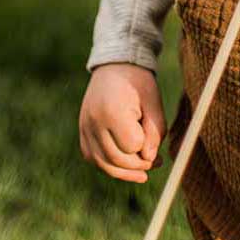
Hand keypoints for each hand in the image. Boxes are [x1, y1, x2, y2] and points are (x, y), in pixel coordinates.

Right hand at [79, 63, 166, 183]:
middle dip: (139, 165)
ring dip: (125, 172)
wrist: (115, 67)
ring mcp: (84, 128)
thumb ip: (155, 131)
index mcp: (112, 111)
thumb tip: (149, 159)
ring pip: (103, 164)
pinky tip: (125, 164)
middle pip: (116, 159)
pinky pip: (93, 158)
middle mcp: (94, 122)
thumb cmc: (138, 83)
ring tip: (144, 172)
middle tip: (157, 162)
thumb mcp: (153, 101)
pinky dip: (109, 165)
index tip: (154, 137)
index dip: (147, 146)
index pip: (132, 146)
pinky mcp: (82, 132)